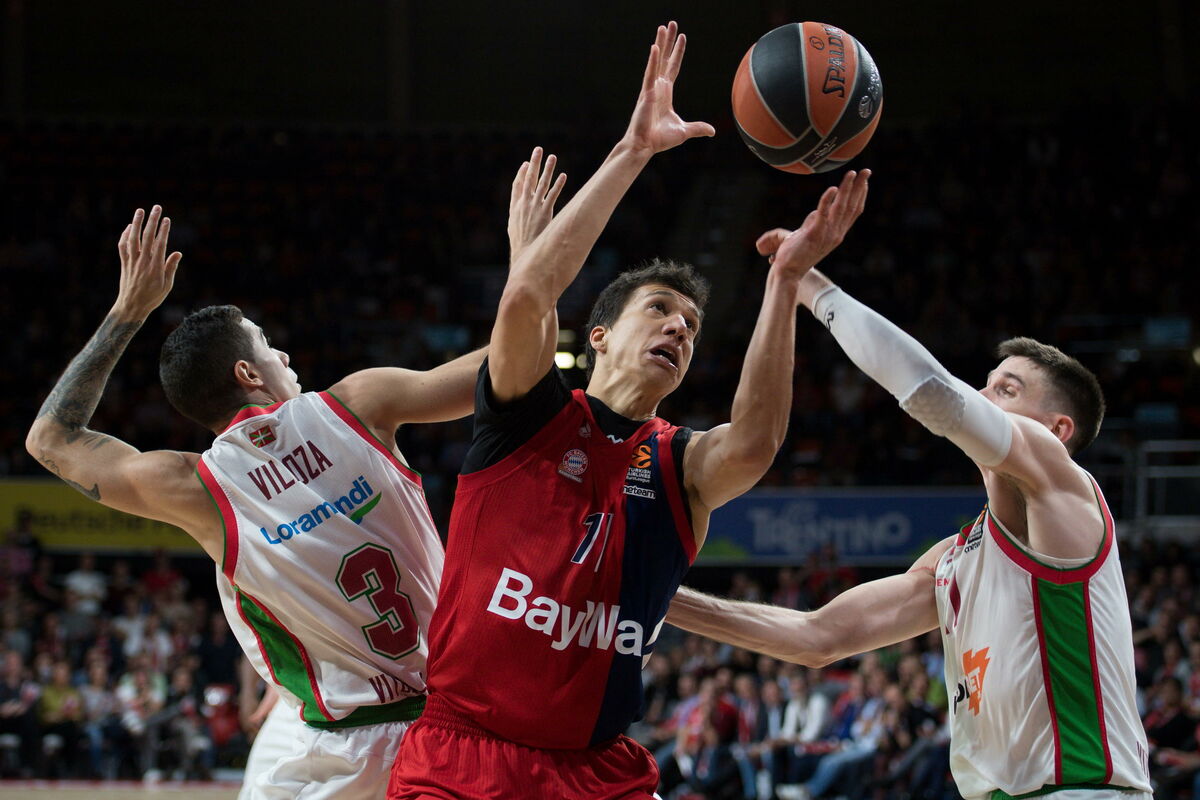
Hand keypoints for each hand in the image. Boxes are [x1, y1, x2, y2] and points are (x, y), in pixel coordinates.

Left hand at [113, 205, 182, 318]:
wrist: (132, 306)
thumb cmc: (152, 297)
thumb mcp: (167, 285)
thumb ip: (171, 267)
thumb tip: (178, 252)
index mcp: (155, 267)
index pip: (160, 244)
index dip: (163, 231)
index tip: (167, 219)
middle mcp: (142, 262)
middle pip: (147, 237)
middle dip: (152, 221)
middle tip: (156, 208)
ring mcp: (132, 261)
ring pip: (133, 238)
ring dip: (136, 223)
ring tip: (140, 210)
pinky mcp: (124, 263)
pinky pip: (123, 246)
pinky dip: (125, 235)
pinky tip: (129, 227)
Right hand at [508, 146, 566, 264]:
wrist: (524, 252)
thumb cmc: (520, 243)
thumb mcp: (513, 226)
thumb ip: (516, 215)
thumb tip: (519, 213)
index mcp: (515, 206)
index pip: (518, 185)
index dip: (522, 173)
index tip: (526, 164)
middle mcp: (524, 203)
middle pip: (529, 178)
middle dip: (534, 163)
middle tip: (538, 149)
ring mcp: (535, 207)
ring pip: (542, 183)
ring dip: (547, 169)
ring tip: (552, 156)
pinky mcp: (545, 212)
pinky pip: (553, 195)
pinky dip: (558, 184)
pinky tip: (563, 175)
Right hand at [622, 22, 714, 156]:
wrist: (645, 146)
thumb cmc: (659, 139)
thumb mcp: (684, 131)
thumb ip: (698, 128)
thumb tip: (712, 131)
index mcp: (665, 93)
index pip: (673, 67)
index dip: (678, 52)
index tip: (682, 37)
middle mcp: (657, 87)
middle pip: (665, 59)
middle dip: (669, 41)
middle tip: (671, 23)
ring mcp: (651, 89)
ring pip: (657, 61)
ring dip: (660, 43)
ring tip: (663, 27)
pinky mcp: (645, 94)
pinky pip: (650, 74)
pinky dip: (653, 61)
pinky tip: (655, 47)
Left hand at [756, 169, 870, 281]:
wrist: (787, 273)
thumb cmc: (794, 255)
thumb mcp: (807, 235)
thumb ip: (812, 223)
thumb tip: (815, 212)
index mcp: (836, 233)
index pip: (854, 212)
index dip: (860, 195)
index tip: (864, 181)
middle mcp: (835, 234)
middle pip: (852, 207)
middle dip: (860, 187)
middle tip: (866, 171)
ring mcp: (826, 235)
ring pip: (841, 208)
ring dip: (848, 189)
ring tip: (852, 173)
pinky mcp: (813, 235)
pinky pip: (823, 215)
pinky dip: (828, 201)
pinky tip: (832, 188)